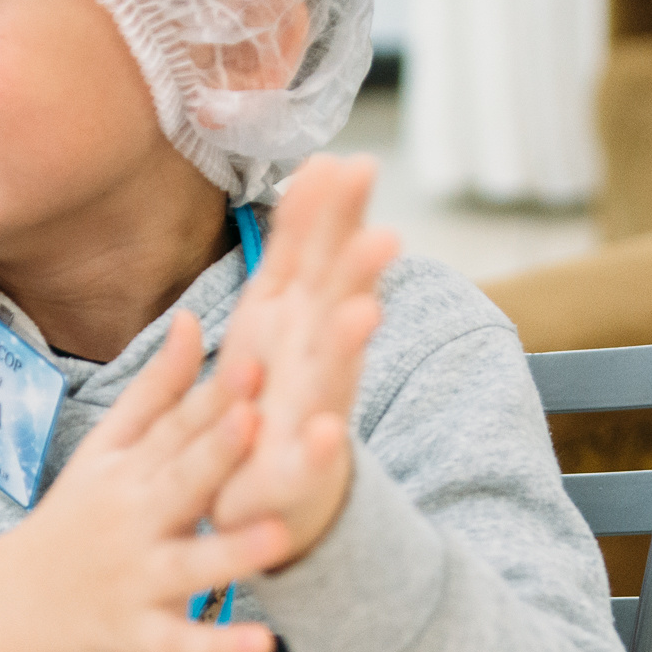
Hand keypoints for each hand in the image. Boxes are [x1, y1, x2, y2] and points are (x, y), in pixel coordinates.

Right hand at [0, 312, 291, 651]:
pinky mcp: (142, 636)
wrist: (11, 606)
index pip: (174, 428)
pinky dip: (220, 648)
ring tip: (278, 536)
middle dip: (217, 454)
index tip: (253, 361)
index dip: (213, 397)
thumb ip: (156, 390)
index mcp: (129, 470)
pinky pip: (184, 644)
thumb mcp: (106, 450)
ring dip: (233, 553)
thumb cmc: (75, 517)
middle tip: (257, 421)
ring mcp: (137, 580)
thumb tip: (195, 318)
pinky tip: (263, 645)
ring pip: (189, 566)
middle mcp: (132, 520)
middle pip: (181, 484)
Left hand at [210, 154, 397, 566]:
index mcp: (298, 315)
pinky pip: (308, 457)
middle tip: (382, 235)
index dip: (330, 213)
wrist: (269, 487)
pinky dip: (316, 446)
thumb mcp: (277, 306)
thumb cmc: (274, 386)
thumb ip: (297, 242)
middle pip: (337, 304)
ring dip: (348, 345)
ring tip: (363, 314)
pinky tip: (322, 432)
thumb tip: (320, 163)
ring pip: (335, 372)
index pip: (316, 253)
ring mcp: (314, 410)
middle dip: (358, 272)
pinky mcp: (300, 467)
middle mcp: (314, 355)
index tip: (345, 163)